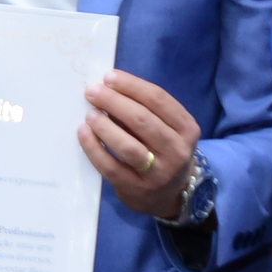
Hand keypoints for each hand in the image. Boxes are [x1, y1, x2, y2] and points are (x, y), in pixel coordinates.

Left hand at [76, 70, 199, 217]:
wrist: (171, 194)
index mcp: (187, 128)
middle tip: (92, 91)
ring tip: (90, 113)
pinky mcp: (137, 189)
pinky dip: (94, 148)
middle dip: (114, 101)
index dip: (131, 86)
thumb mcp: (166, 129)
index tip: (109, 77)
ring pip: (128, 146)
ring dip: (104, 126)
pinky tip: (84, 134)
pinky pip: (111, 167)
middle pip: (142, 120)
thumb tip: (107, 88)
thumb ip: (144, 110)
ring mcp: (158, 173)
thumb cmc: (163, 151)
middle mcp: (177, 151)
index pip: (158, 100)